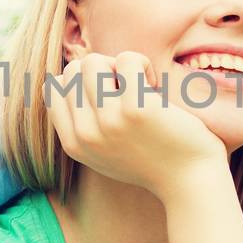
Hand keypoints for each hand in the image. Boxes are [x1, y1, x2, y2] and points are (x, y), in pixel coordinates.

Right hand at [45, 52, 227, 199]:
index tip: (106, 97)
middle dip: (99, 70)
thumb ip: (83, 124)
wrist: (189, 182)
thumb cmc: (152, 159)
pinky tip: (154, 87)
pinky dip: (142, 64)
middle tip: (126, 90)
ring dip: (119, 65)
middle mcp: (85, 135)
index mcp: (74, 144)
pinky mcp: (136, 109)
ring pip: (93, 61)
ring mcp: (108, 122)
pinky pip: (127, 60)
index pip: (53, 89)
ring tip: (139, 87)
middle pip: (72, 71)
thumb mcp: (104, 151)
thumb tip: (63, 80)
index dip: (80, 82)